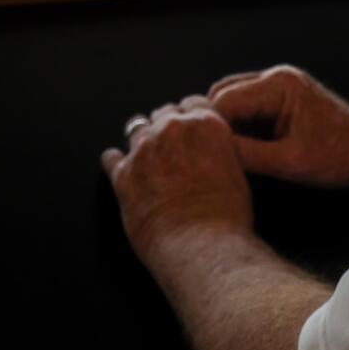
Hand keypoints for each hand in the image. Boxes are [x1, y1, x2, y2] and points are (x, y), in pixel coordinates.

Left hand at [101, 97, 252, 265]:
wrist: (202, 247)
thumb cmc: (226, 219)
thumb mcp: (238, 174)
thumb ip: (220, 151)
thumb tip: (213, 153)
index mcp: (206, 125)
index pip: (194, 102)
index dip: (191, 114)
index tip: (188, 123)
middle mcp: (172, 130)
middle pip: (163, 113)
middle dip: (166, 126)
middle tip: (169, 144)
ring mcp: (144, 150)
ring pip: (136, 129)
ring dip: (141, 140)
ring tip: (144, 153)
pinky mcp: (123, 174)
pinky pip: (111, 158)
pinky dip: (114, 161)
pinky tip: (116, 164)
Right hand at [210, 65, 348, 199]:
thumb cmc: (340, 157)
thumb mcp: (289, 162)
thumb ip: (246, 154)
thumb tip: (209, 151)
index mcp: (277, 85)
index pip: (223, 101)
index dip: (209, 129)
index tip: (198, 156)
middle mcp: (275, 78)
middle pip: (222, 97)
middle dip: (214, 126)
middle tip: (208, 157)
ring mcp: (278, 87)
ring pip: (232, 103)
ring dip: (226, 128)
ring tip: (223, 157)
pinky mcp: (282, 101)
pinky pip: (248, 110)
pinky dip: (240, 130)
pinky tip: (240, 153)